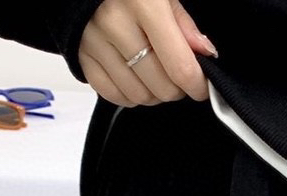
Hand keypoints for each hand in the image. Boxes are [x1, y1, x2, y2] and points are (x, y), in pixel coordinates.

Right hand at [77, 0, 218, 106]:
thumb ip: (184, 24)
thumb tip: (206, 54)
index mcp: (143, 4)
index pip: (179, 67)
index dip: (197, 85)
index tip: (200, 87)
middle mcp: (116, 24)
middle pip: (161, 87)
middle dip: (176, 89)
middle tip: (175, 75)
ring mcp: (94, 41)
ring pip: (138, 96)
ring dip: (153, 94)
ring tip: (154, 73)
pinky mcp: (80, 54)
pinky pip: (112, 94)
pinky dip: (128, 94)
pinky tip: (134, 78)